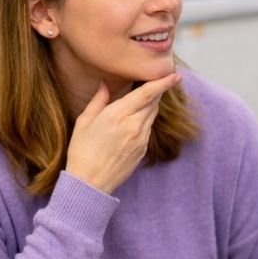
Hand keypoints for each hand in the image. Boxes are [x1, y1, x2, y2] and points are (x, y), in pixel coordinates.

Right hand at [65, 73, 180, 193]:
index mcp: (118, 115)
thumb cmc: (81, 151)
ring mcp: (141, 139)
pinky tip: (134, 121)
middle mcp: (134, 126)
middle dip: (157, 91)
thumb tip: (105, 84)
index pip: (147, 94)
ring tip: (144, 98)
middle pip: (153, 103)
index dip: (163, 83)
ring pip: (152, 116)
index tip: (176, 75)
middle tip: (157, 80)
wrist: (90, 183)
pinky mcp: (143, 150)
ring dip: (151, 105)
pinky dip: (144, 121)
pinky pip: (148, 130)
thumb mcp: (84, 122)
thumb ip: (98, 100)